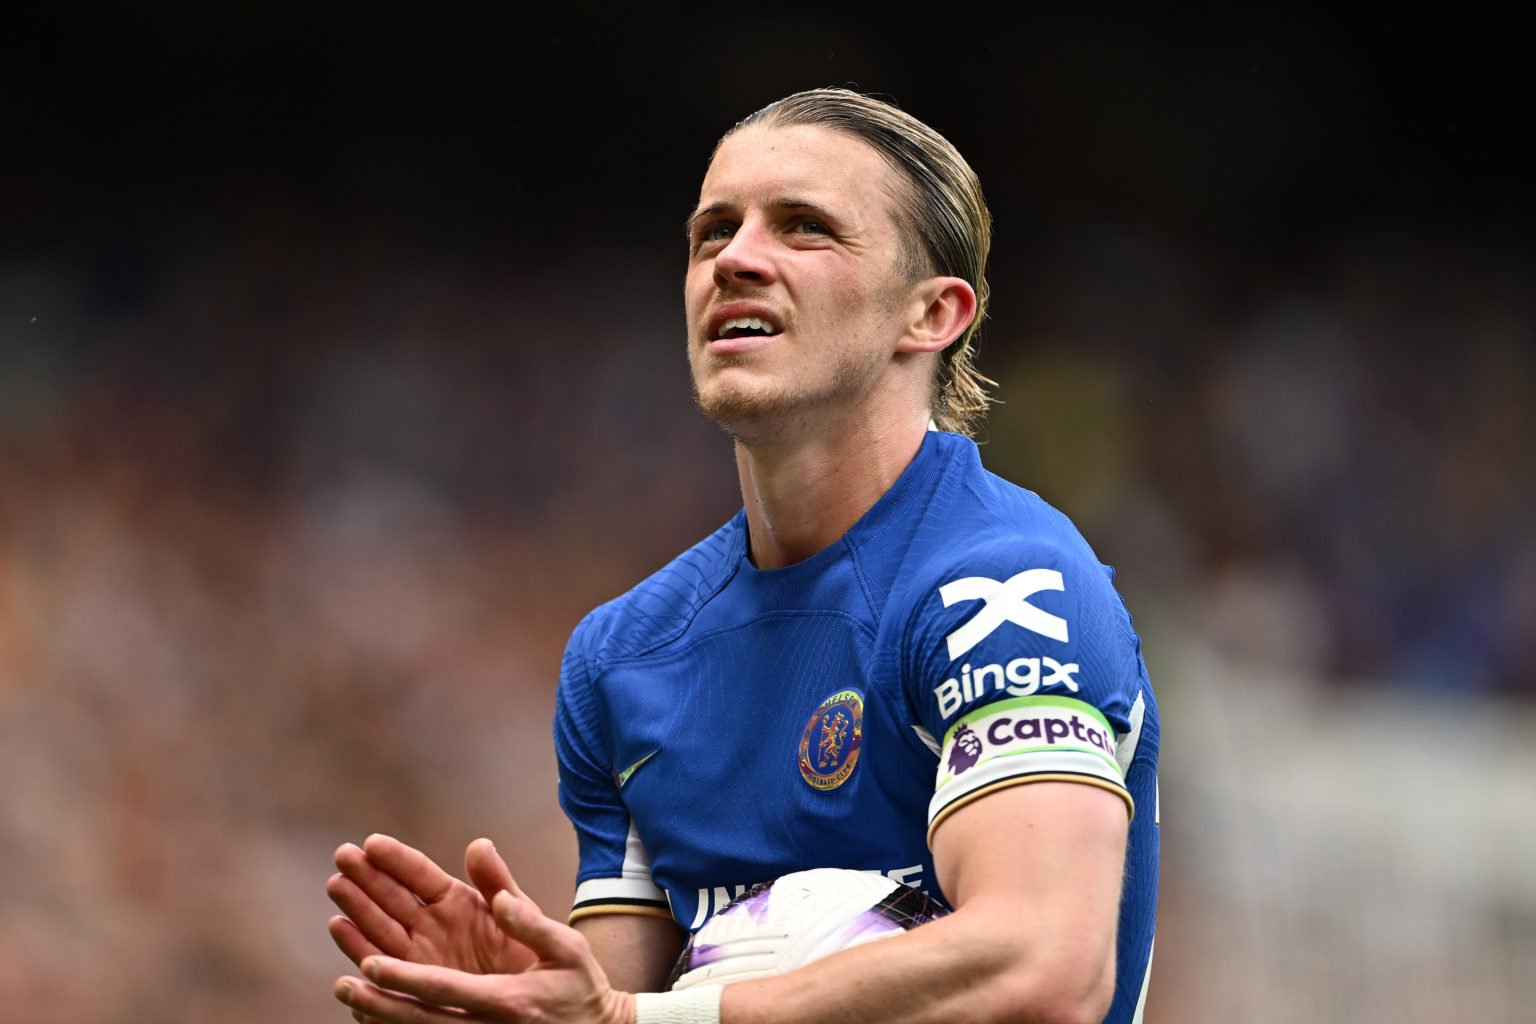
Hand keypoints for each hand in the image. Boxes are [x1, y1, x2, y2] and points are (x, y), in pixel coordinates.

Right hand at [328, 834, 537, 975]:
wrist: (531, 1000)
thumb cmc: (527, 950)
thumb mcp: (518, 913)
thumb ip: (497, 882)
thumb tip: (480, 843)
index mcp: (454, 901)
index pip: (419, 874)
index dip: (396, 858)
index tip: (372, 842)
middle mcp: (428, 925)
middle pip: (390, 897)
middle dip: (366, 876)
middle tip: (343, 856)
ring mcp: (416, 954)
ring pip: (379, 927)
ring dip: (356, 907)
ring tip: (337, 886)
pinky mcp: (409, 985)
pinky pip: (380, 967)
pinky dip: (359, 947)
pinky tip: (341, 928)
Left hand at [334, 886, 634, 1023]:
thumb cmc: (581, 987)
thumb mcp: (565, 947)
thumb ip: (529, 921)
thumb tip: (499, 897)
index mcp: (505, 998)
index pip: (444, 987)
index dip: (404, 976)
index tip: (369, 963)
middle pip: (420, 1018)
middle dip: (379, 1000)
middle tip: (343, 984)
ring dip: (379, 1015)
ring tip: (344, 992)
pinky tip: (368, 1012)